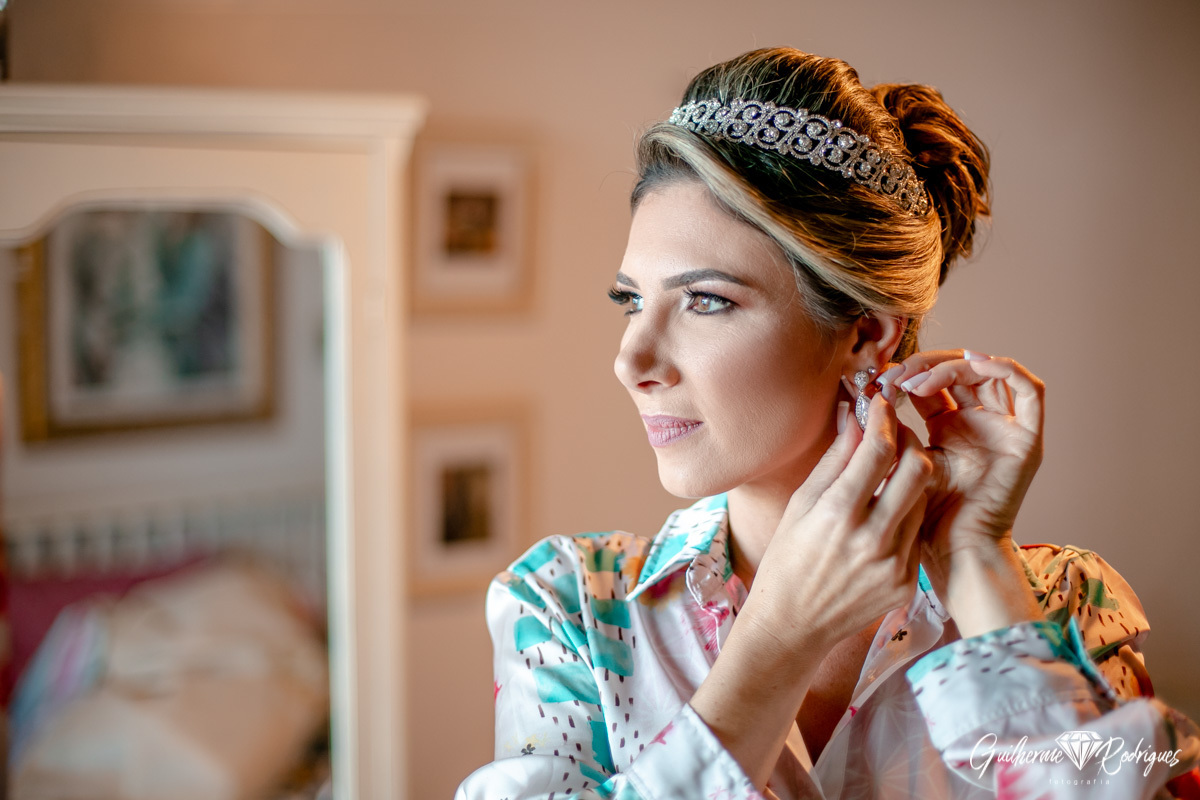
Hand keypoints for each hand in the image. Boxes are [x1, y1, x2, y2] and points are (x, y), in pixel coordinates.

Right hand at [689, 392, 932, 788]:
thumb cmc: (787, 558)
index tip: (880, 405)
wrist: (792, 624)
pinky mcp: (906, 583)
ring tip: (888, 474)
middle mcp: (870, 539)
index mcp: (837, 514)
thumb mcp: (801, 504)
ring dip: (909, 479)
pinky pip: (916, 532)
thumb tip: (854, 416)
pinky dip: (904, 515)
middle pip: (918, 469)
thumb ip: (834, 460)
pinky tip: (884, 514)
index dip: (883, 419)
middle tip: (895, 435)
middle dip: (909, 443)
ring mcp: (893, 564)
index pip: (878, 450)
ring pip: (922, 499)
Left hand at [880, 350, 1044, 632]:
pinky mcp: (1028, 440)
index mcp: (948, 427)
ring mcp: (1006, 430)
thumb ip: (888, 435)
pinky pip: (1030, 391)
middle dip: (925, 366)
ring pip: (988, 373)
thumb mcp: (898, 465)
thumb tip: (859, 401)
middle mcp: (979, 423)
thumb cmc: (920, 519)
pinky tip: (973, 363)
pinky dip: (1004, 368)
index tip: (876, 378)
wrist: (954, 554)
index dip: (906, 373)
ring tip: (921, 377)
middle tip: (894, 374)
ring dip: (954, 365)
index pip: (931, 382)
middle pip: (959, 372)